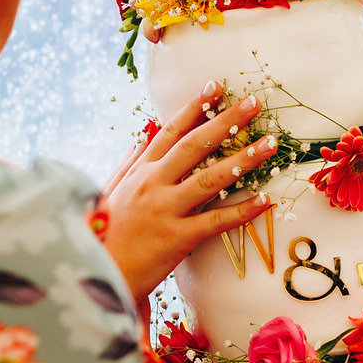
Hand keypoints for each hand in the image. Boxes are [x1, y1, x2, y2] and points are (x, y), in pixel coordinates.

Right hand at [98, 85, 277, 303]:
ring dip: (244, 159)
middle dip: (226, 122)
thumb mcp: (111, 190)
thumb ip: (131, 160)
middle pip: (195, 145)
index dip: (194, 108)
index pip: (170, 132)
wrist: (93, 274)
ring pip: (211, 178)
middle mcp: (152, 184)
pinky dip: (243, 211)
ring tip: (270, 144)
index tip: (216, 87)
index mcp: (139, 171)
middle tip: (254, 103)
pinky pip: (216, 221)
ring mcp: (165, 210)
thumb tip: (146, 130)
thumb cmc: (103, 234)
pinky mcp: (176, 239)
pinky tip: (266, 200)